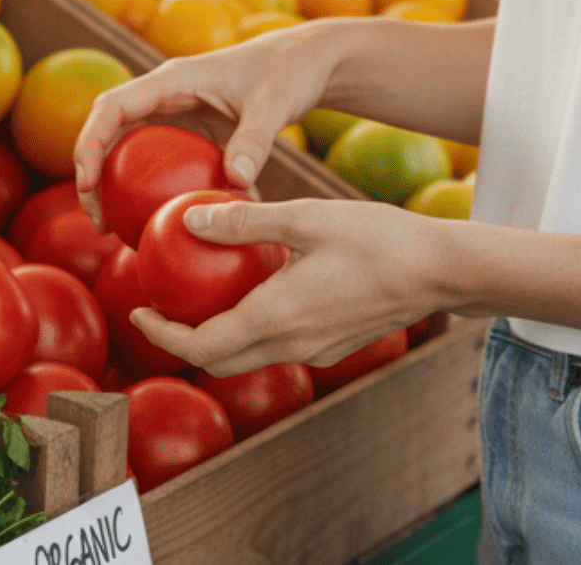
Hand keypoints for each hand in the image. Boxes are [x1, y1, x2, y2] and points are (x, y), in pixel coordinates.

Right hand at [72, 20, 349, 225]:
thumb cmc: (291, 72)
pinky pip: (160, 155)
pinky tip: (164, 219)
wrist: (310, 60)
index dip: (90, 143)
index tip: (88, 184)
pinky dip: (153, 183)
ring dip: (116, 181)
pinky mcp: (193, 125)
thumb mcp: (275, 104)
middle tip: (98, 220)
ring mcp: (178, 108)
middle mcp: (168, 91)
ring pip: (130, 144)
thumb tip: (235, 184)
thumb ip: (254, 140)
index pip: (113, 106)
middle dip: (93, 171)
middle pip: (110, 129)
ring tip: (114, 228)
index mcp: (175, 78)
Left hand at [128, 194, 454, 374]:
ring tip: (205, 292)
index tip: (139, 310)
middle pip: (219, 361)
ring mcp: (316, 351)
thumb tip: (190, 220)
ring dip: (220, 334)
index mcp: (277, 317)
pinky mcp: (334, 346)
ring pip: (251, 356)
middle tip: (163, 304)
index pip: (201, 346)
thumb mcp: (306, 218)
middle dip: (184, 340)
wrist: (440, 270)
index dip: (162, 335)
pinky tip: (261, 288)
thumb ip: (247, 221)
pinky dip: (255, 327)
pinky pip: (280, 345)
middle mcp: (292, 345)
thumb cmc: (377, 237)